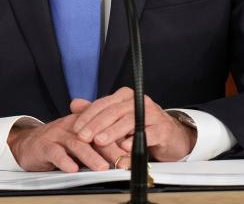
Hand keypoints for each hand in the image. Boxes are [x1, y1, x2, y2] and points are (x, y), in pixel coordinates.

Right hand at [7, 114, 121, 171]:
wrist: (30, 143)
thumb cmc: (60, 144)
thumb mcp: (82, 142)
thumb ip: (100, 146)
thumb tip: (125, 157)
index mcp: (84, 123)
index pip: (105, 129)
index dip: (119, 141)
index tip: (132, 155)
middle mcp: (72, 126)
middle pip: (94, 135)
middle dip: (110, 149)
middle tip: (123, 162)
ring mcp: (58, 135)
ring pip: (76, 144)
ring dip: (90, 156)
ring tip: (102, 167)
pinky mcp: (44, 146)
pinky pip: (55, 153)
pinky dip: (65, 161)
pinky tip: (73, 169)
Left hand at [69, 87, 197, 162]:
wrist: (169, 136)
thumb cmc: (139, 126)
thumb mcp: (116, 119)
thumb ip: (96, 112)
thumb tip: (74, 104)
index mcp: (125, 96)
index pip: (103, 104)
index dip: (88, 116)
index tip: (76, 129)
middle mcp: (138, 102)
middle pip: (114, 112)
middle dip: (96, 125)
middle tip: (83, 137)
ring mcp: (152, 114)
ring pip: (129, 121)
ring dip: (112, 132)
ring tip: (100, 141)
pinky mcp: (162, 129)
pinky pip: (148, 134)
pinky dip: (135, 140)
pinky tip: (124, 147)